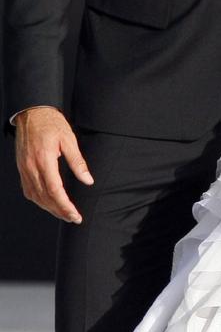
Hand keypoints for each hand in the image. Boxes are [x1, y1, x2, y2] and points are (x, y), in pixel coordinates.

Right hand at [15, 106, 93, 222]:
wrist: (31, 113)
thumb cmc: (51, 123)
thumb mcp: (69, 138)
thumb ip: (77, 161)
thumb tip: (88, 180)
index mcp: (44, 159)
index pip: (55, 190)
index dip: (65, 205)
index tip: (76, 214)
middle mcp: (31, 167)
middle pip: (45, 198)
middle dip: (60, 211)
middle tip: (74, 218)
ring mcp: (24, 169)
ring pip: (36, 197)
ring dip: (49, 208)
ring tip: (64, 214)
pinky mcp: (22, 169)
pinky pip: (29, 190)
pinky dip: (39, 200)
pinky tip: (48, 203)